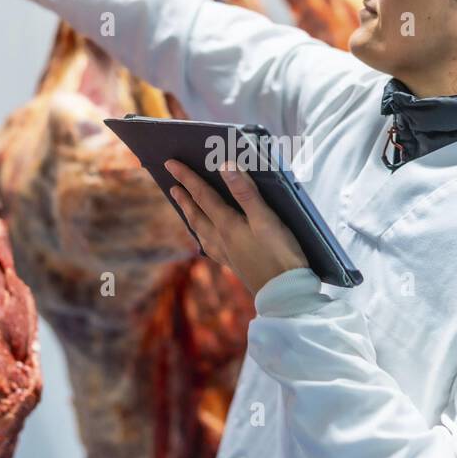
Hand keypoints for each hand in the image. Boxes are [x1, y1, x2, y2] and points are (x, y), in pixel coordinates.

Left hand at [165, 160, 308, 294]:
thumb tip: (225, 166)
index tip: (171, 164)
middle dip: (184, 198)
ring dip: (190, 217)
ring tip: (184, 209)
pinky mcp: (235, 265)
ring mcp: (227, 254)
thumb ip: (246, 192)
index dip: (187, 178)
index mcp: (227, 225)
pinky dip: (203, 236)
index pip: (202, 195)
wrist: (285, 293)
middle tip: (172, 186)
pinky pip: (210, 246)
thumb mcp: (266, 219)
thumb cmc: (280, 254)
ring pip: (201, 232)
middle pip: (197, 214)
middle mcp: (221, 239)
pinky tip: (206, 239)